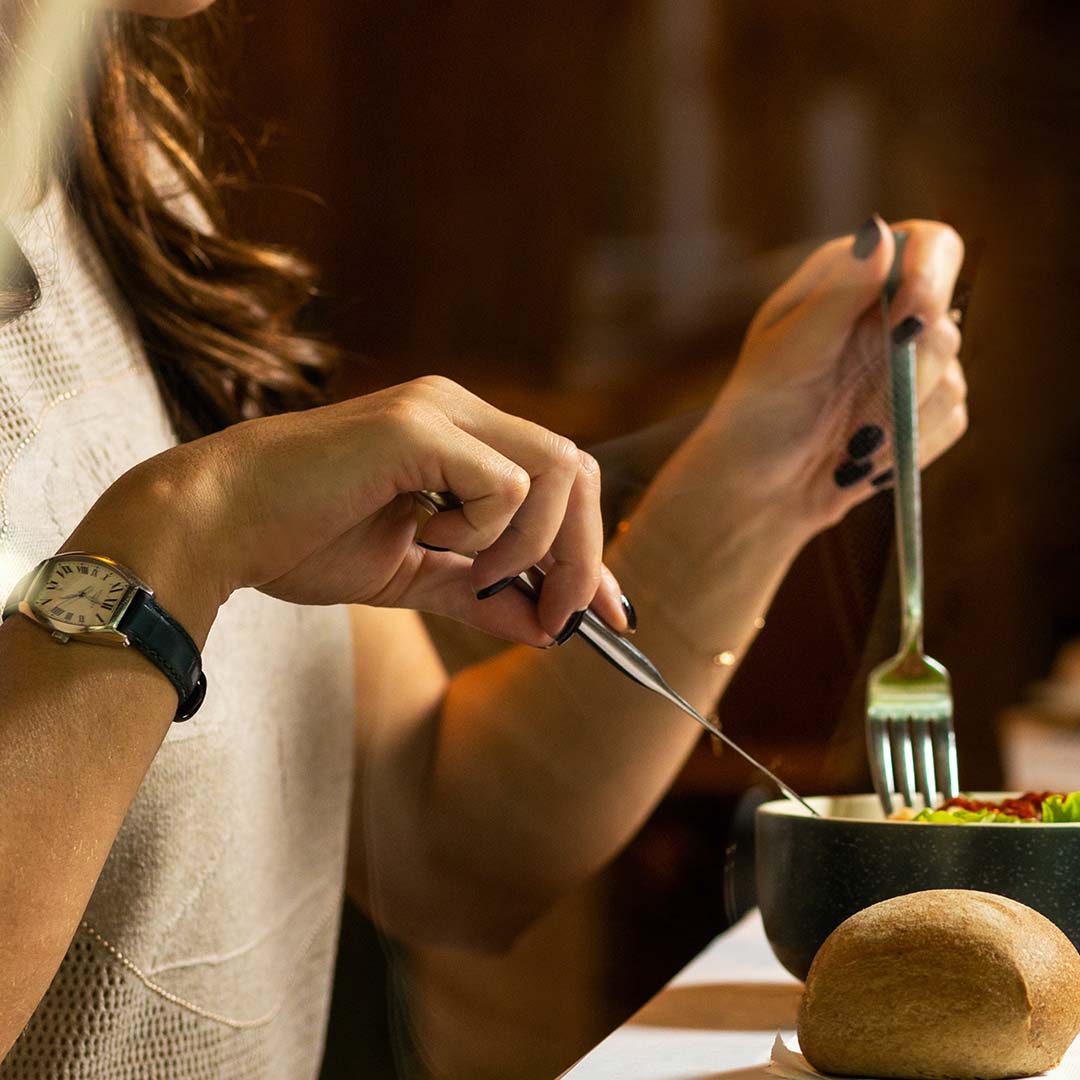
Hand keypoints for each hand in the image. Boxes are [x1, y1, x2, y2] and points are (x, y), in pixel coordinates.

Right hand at [88, 377, 627, 646]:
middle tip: (558, 618)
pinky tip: (426, 536)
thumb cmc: (301, 540)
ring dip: (532, 546)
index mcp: (461, 436)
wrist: (217, 525)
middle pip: (576, 470)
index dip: (593, 551)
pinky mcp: (416, 427)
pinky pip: (504, 485)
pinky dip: (484, 533)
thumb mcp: (410, 577)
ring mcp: (440, 409)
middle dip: (583, 556)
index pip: (561, 481)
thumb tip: (545, 629)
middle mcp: (459, 408)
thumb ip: (477, 594)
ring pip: (555, 472)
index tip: (609, 614)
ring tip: (470, 571)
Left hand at [700, 216, 965, 532]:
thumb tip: (880, 234)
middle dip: (906, 371)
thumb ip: (836, 297)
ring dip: (898, 418)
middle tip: (859, 412)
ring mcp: (910, 364)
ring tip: (846, 442)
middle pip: (944, 319)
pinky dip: (907, 446)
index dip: (932, 273)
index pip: (927, 245)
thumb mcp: (784, 354)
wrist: (756, 490)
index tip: (910, 316)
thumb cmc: (754, 415)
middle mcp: (888, 315)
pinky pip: (949, 420)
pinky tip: (863, 459)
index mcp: (852, 281)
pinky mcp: (925, 413)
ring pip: (951, 377)